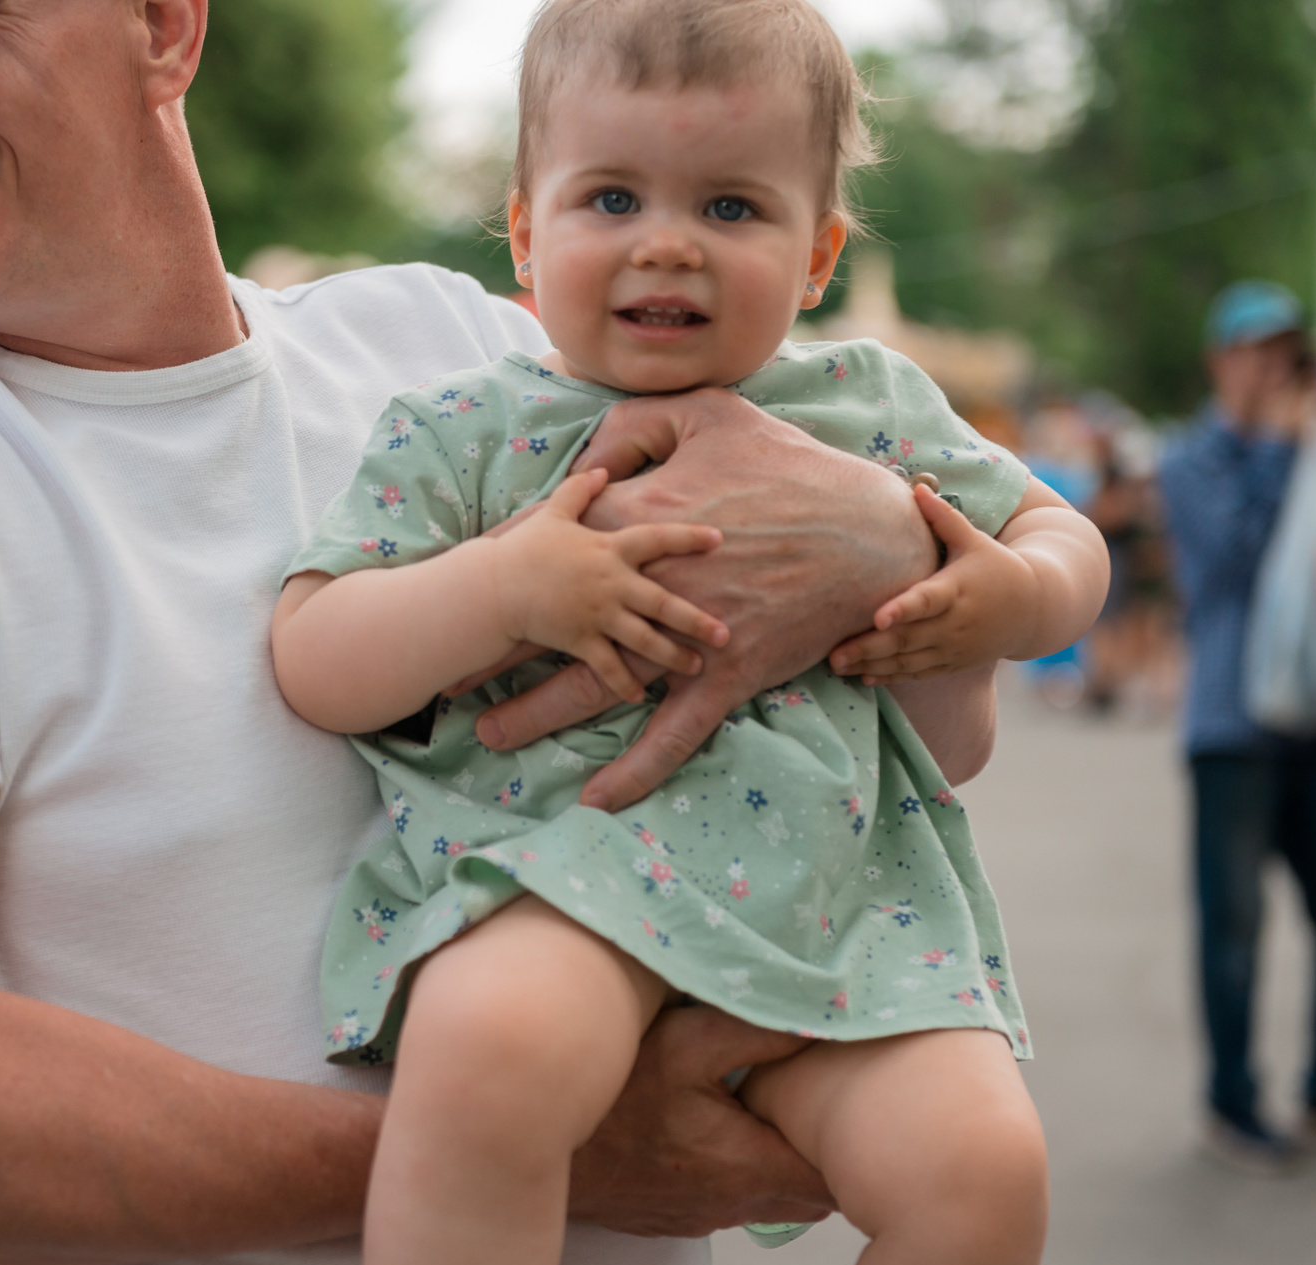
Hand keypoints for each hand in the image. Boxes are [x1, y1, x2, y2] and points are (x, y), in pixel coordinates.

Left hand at [474, 390, 936, 809]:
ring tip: (492, 734)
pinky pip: (674, 734)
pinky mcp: (726, 678)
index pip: (547, 552)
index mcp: (635, 524)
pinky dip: (637, 769)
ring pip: (597, 687)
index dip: (498, 575)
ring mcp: (683, 642)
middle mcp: (645, 591)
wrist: (868, 531)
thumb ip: (636, 428)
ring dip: (540, 713)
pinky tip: (599, 797)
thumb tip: (592, 457)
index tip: (458, 591)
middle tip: (447, 681)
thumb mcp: (709, 415)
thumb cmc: (791, 467)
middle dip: (496, 656)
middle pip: (554, 631)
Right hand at [488, 469, 726, 703]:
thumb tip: (600, 469)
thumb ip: (580, 490)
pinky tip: (641, 695)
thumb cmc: (524, 548)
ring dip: (673, 655)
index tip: (719, 538)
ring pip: (644, 640)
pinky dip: (625, 683)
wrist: (493, 587)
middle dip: (696, 620)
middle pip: (663, 603)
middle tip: (725, 633)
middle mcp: (611, 583)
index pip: (657, 539)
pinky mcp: (580, 641)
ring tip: (697, 666)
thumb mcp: (553, 512)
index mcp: (608, 549)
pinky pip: (609, 667)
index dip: (689, 538)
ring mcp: (597, 615)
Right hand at [568, 1004, 833, 1235]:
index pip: (836, 1178)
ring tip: (760, 1111)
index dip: (848, 1142)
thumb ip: (758, 1030)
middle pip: (809, 1194)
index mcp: (750, 1166)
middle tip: (811, 1104)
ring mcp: (701, 1215)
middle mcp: (732, 1203)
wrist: (538, 1136)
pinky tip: (709, 1130)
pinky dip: (731, 1170)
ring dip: (772, 1160)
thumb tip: (814, 1017)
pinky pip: (724, 1199)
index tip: (847, 1106)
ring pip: (766, 1197)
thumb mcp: (687, 1043)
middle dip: (819, 1153)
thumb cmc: (609, 1097)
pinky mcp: (673, 1215)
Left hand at [829, 485, 1039, 684]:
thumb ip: (943, 517)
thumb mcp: (973, 540)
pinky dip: (892, 676)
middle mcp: (955, 623)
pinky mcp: (953, 663)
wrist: (1035, 608)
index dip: (904, 609)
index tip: (879, 617)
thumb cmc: (995, 566)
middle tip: (832, 654)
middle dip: (869, 647)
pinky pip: (919, 673)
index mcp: (957, 589)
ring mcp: (954, 647)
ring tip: (836, 666)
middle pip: (908, 638)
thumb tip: (917, 485)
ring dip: (872, 665)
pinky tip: (863, 676)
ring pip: (909, 661)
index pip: (928, 600)